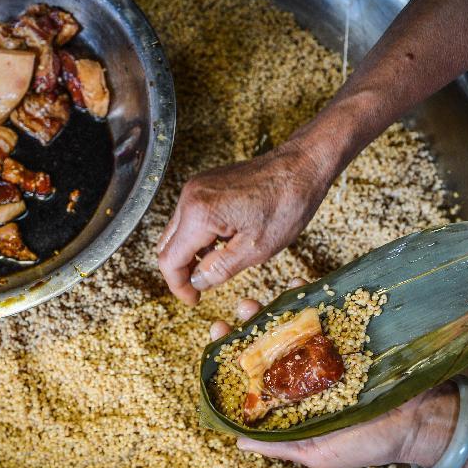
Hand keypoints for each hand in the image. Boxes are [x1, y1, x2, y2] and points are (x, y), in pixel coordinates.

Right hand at [158, 139, 333, 305]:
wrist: (301, 167)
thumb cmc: (286, 205)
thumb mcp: (256, 249)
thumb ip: (220, 269)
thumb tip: (197, 282)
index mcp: (200, 214)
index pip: (169, 260)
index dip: (179, 286)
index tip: (194, 300)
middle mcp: (190, 197)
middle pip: (167, 246)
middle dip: (181, 271)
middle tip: (203, 288)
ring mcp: (195, 188)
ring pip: (176, 232)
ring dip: (190, 254)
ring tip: (217, 266)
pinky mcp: (204, 184)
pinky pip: (189, 217)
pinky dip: (198, 237)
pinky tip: (223, 245)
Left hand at [209, 279, 458, 467]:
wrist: (420, 422)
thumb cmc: (366, 445)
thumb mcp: (316, 454)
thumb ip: (279, 444)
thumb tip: (237, 440)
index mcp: (292, 401)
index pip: (253, 374)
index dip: (233, 355)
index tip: (217, 336)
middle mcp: (304, 374)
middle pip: (268, 344)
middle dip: (249, 325)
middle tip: (239, 309)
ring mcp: (325, 352)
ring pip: (292, 325)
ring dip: (272, 308)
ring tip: (260, 297)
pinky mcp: (348, 336)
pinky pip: (325, 313)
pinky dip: (310, 297)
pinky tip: (296, 285)